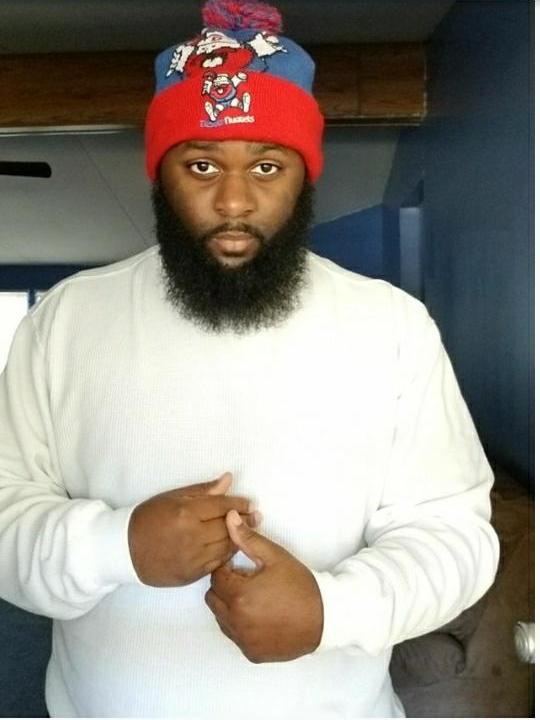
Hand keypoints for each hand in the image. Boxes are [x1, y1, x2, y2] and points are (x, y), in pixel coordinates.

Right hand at [128, 473, 254, 586]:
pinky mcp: (191, 575)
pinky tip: (232, 546)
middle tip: (256, 516)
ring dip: (240, 538)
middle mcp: (191, 536)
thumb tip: (228, 480)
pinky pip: (217, 563)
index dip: (239, 504)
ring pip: (226, 547)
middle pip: (228, 527)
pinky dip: (227, 554)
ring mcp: (192, 558)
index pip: (222, 506)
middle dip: (245, 521)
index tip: (250, 504)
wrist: (124, 550)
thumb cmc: (148, 518)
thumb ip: (202, 491)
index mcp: (186, 512)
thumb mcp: (172, 497)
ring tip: (250, 531)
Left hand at [205, 511, 323, 662]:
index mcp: (239, 595)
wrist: (326, 617)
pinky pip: (234, 636)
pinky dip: (240, 626)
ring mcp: (243, 640)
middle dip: (225, 586)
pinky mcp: (251, 654)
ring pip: (220, 618)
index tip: (242, 567)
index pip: (216, 576)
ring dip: (229, 606)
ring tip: (254, 598)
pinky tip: (260, 616)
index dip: (227, 568)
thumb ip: (248, 537)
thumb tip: (230, 517)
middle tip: (248, 581)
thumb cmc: (301, 585)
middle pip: (213, 598)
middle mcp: (236, 621)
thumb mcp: (275, 556)